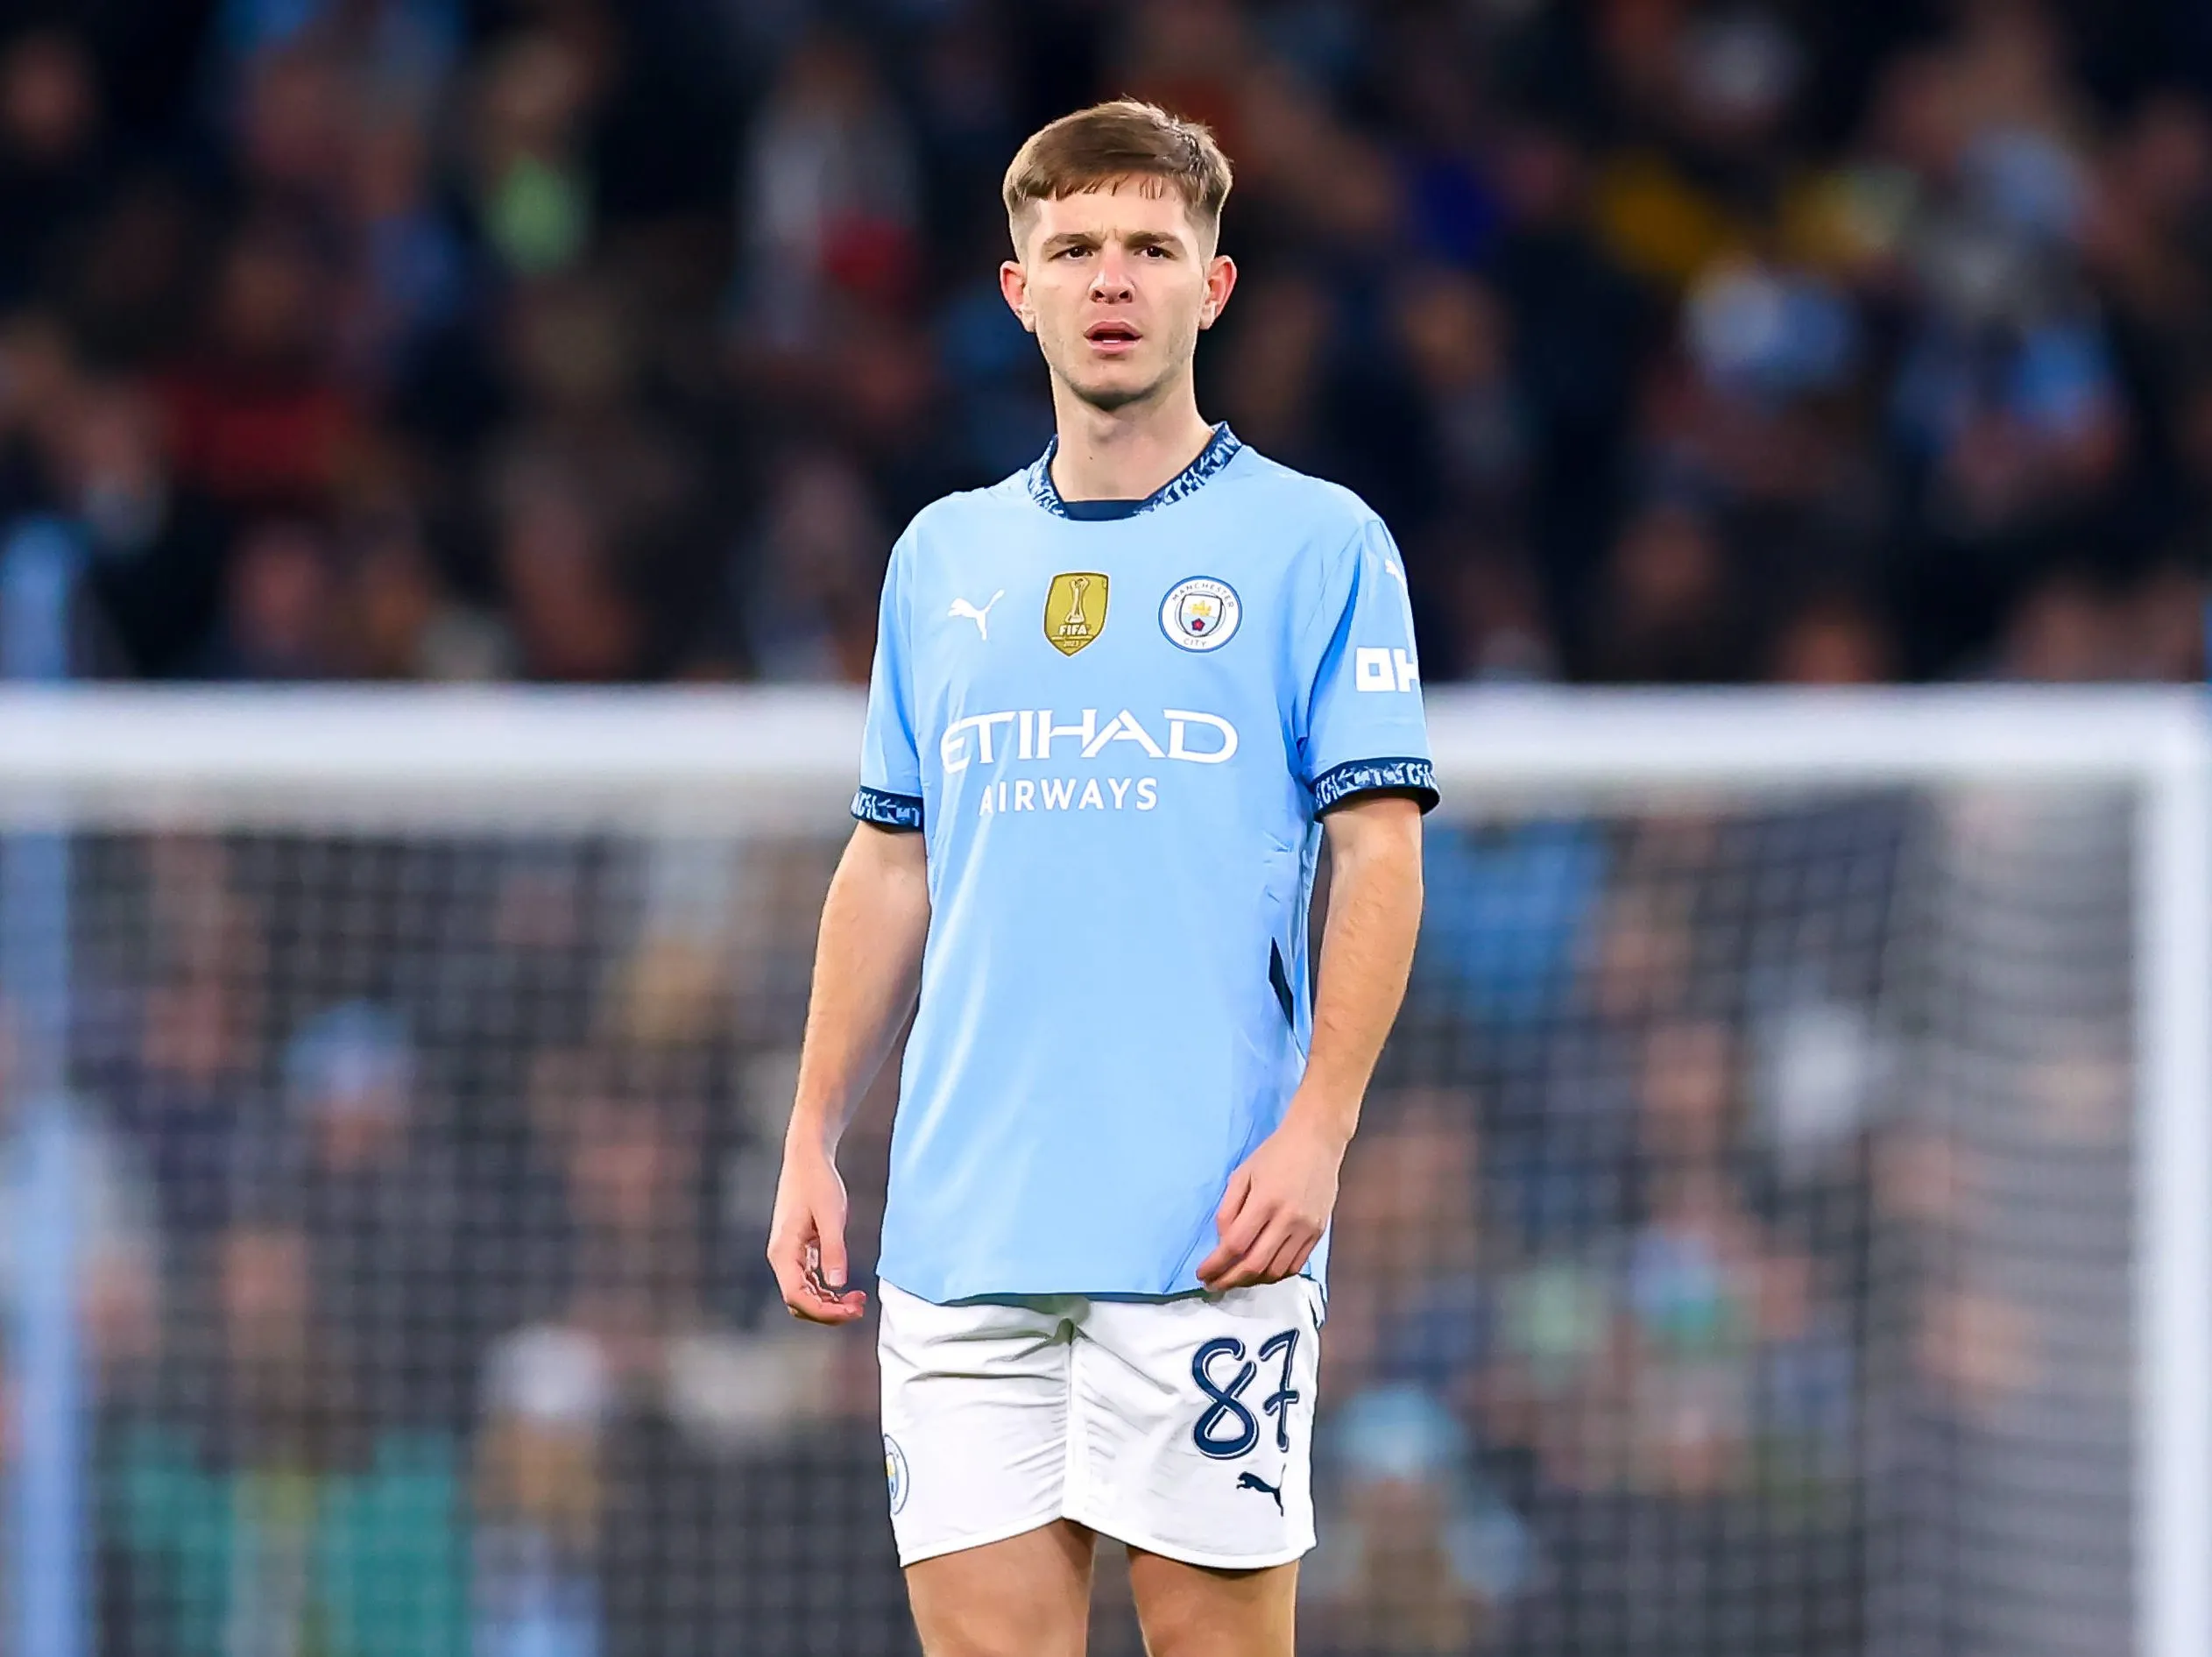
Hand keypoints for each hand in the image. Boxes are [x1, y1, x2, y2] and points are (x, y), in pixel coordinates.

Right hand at [767, 1141, 868, 1324]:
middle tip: (859, 1307)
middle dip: (828, 1312)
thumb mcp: (831, 1214)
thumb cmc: (817, 1181)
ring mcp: (789, 1255)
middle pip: (799, 1302)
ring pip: (804, 1294)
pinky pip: (809, 1281)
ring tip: (857, 1301)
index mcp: (783, 1252)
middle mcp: (781, 1257)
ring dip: (829, 1303)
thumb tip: (837, 1284)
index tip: (851, 1311)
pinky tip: (846, 1289)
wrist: (808, 1157)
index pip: (796, 1297)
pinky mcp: (799, 1249)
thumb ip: (834, 1250)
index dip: (823, 1311)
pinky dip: (826, 1290)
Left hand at [1197, 1113, 1344, 1291]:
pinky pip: (1295, 1265)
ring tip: (1235, 1279)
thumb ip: (1228, 1210)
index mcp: (1265, 1200)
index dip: (1216, 1264)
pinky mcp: (1319, 1232)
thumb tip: (1223, 1243)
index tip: (1202, 1274)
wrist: (1316, 1141)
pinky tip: (1261, 1272)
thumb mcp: (1242, 1174)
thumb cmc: (1275, 1154)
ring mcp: (1306, 1228)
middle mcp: (1288, 1218)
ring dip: (1252, 1281)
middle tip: (1214, 1285)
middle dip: (1230, 1280)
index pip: (1235, 1245)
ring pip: (1276, 1271)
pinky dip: (1275, 1274)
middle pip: (1255, 1264)